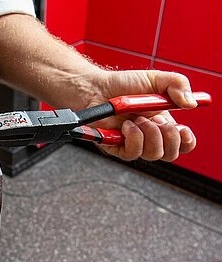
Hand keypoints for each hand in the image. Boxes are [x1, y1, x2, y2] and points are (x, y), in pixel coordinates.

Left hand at [83, 70, 197, 160]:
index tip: (183, 130)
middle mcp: (149, 137)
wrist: (97, 88)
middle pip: (170, 154)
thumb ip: (177, 84)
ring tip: (138, 118)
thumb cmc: (123, 85)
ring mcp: (133, 143)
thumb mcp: (156, 79)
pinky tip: (127, 125)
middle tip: (157, 119)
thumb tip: (191, 103)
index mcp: (163, 124)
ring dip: (150, 134)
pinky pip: (132, 153)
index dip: (186, 142)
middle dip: (169, 137)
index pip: (182, 144)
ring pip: (153, 154)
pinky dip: (133, 137)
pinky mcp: (117, 147)